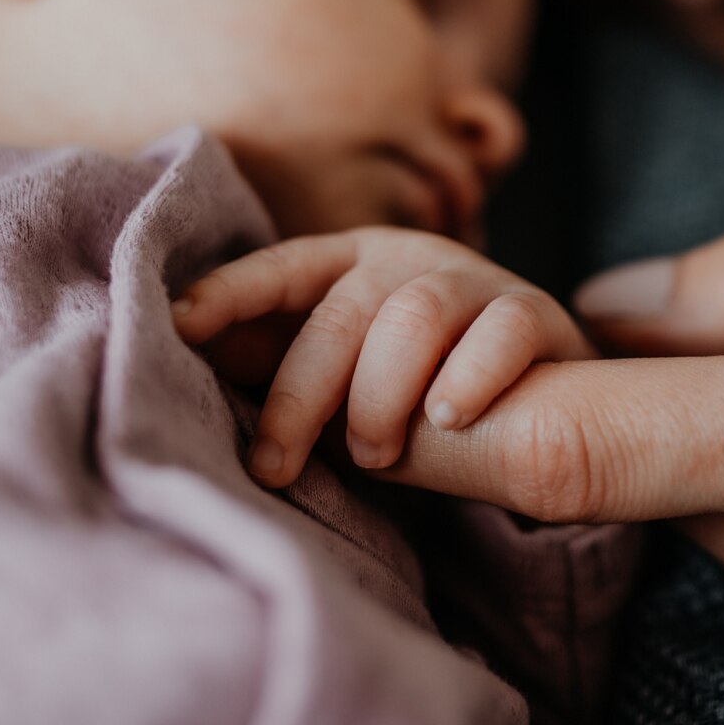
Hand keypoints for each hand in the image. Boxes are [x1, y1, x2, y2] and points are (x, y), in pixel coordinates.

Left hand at [172, 227, 594, 487]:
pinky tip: (448, 418)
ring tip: (375, 457)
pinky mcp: (534, 312)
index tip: (180, 325)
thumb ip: (286, 358)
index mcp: (354, 260)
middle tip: (277, 465)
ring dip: (382, 394)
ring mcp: (476, 280)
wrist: (543, 397)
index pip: (283, 267)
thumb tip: (192, 354)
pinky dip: (469, 379)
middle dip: (300, 393)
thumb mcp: (347, 367)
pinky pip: (499, 334)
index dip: (232, 291)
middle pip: (343, 312)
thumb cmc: (421, 383)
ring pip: (415, 318)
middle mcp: (410, 259)